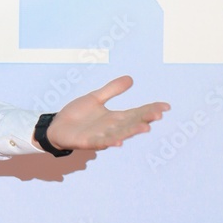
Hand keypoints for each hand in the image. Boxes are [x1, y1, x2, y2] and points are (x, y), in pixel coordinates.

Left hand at [43, 76, 169, 151]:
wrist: (56, 127)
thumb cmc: (77, 115)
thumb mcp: (95, 98)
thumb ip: (112, 90)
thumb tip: (131, 79)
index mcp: (115, 117)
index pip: (136, 113)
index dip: (150, 109)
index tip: (166, 106)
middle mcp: (111, 127)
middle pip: (131, 123)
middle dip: (144, 119)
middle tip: (158, 114)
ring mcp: (101, 135)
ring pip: (119, 134)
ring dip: (131, 131)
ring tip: (145, 127)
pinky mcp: (88, 142)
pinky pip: (100, 142)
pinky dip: (109, 142)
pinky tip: (118, 142)